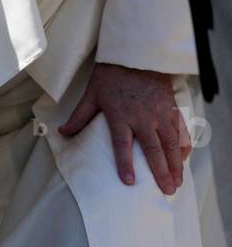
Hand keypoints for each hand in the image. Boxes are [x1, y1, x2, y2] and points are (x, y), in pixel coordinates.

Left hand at [58, 62, 191, 195]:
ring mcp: (160, 113)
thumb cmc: (112, 75)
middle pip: (153, 149)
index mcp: (121, 115)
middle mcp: (143, 117)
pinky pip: (180, 130)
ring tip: (177, 182)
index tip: (128, 182)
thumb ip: (79, 116)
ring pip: (170, 143)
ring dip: (175, 164)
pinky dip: (182, 146)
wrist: (136, 55)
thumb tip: (62, 132)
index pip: (122, 144)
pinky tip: (183, 159)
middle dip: (160, 172)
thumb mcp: (92, 94)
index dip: (125, 163)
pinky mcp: (171, 108)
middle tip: (166, 191)